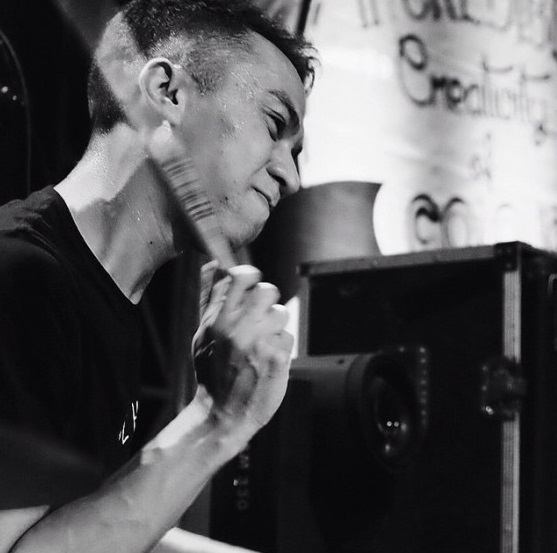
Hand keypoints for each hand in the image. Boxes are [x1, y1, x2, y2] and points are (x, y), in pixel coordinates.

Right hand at [194, 265, 292, 432]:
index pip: (239, 276)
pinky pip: (287, 336)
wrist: (222, 413)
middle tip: (259, 318)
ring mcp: (258, 342)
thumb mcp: (201, 334)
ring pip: (281, 313)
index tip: (250, 286)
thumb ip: (208, 297)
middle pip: (267, 290)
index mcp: (217, 319)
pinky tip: (267, 360)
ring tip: (262, 343)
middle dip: (267, 301)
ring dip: (275, 326)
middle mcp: (237, 327)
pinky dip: (280, 347)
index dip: (249, 276)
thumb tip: (212, 263)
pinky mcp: (277, 357)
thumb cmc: (212, 371)